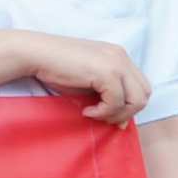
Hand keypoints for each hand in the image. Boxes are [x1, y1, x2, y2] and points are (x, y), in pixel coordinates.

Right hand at [29, 31, 148, 123]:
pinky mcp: (107, 72)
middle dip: (127, 111)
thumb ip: (107, 94)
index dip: (129, 105)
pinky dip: (103, 112)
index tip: (109, 115)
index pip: (140, 86)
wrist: (33, 54)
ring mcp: (116, 63)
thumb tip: (123, 122)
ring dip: (116, 114)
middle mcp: (121, 57)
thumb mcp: (88, 80)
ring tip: (95, 113)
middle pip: (144, 94)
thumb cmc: (55, 67)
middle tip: (103, 117)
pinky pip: (117, 102)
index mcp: (118, 56)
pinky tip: (86, 110)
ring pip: (137, 100)